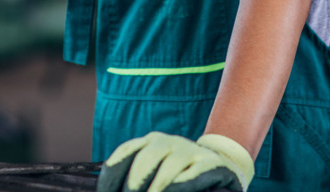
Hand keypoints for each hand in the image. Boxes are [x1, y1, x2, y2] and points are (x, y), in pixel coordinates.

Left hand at [97, 132, 253, 191]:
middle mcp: (166, 142)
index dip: (110, 178)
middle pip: (143, 162)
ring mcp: (189, 151)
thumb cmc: (178, 176)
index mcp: (149, 143)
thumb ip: (138, 181)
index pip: (124, 154)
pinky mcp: (209, 164)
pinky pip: (192, 176)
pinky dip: (180, 188)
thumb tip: (108, 190)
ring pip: (167, 171)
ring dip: (156, 191)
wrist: (220, 164)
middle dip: (132, 187)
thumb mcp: (155, 173)